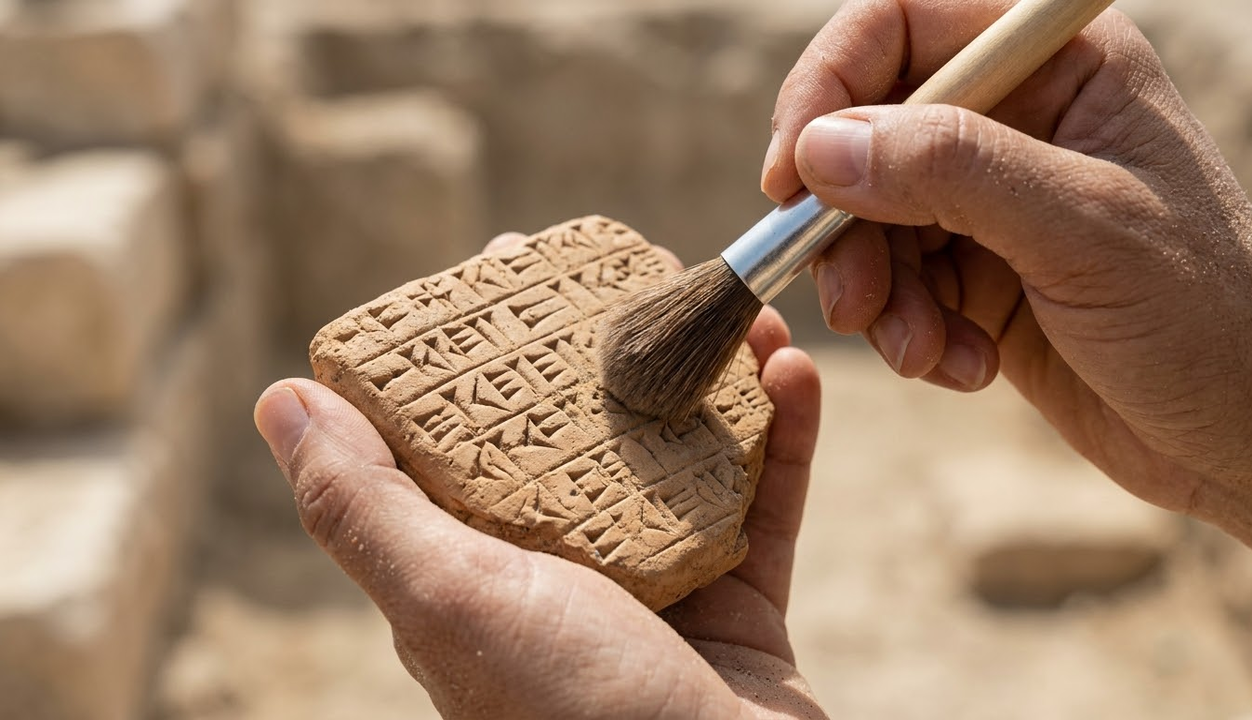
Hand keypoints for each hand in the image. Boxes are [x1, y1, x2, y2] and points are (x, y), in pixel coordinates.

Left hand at [254, 235, 826, 718]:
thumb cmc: (574, 718)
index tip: (509, 263)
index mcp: (478, 565)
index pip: (467, 430)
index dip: (485, 343)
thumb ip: (366, 507)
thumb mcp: (453, 601)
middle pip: (585, 426)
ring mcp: (657, 583)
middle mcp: (562, 569)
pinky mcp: (741, 602)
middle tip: (630, 263)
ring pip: (684, 450)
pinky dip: (786, 437)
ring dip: (713, 374)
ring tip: (734, 307)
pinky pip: (766, 500)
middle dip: (610, 340)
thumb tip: (279, 399)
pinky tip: (797, 373)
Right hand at [762, 1, 1251, 559]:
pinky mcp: (977, 272)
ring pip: (869, 219)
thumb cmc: (1205, 318)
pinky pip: (896, 284)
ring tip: (925, 352)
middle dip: (849, 225)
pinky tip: (965, 367)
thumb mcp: (1080, 231)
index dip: (828, 87)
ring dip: (880, 295)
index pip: (900, 27)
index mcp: (1059, 66)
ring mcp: (992, 199)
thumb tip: (822, 147)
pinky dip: (911, 332)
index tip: (792, 174)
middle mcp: (1017, 119)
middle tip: (856, 301)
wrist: (1245, 435)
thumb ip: (952, 172)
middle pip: (866, 133)